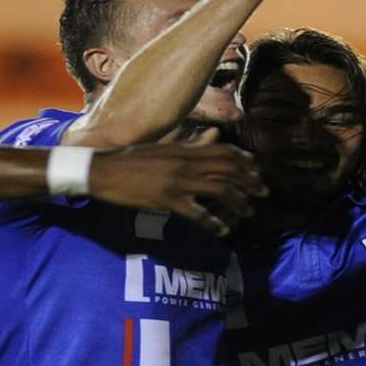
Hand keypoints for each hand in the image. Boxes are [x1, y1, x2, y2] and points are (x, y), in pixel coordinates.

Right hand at [88, 143, 268, 236]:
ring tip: (249, 212)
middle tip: (264, 192)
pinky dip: (214, 222)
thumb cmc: (132, 159)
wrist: (102, 170)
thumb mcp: (165, 147)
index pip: (224, 150)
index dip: (245, 160)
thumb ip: (191, 145)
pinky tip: (223, 230)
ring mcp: (177, 181)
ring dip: (239, 202)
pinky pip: (198, 212)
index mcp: (185, 149)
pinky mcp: (167, 199)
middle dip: (251, 181)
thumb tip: (215, 135)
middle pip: (229, 169)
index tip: (258, 170)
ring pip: (220, 189)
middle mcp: (185, 162)